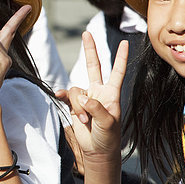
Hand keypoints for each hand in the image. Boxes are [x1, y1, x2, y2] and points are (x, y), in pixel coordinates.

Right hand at [67, 32, 126, 161]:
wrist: (96, 150)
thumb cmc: (108, 137)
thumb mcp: (108, 123)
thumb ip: (97, 108)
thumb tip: (84, 97)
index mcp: (111, 94)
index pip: (117, 71)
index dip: (121, 58)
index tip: (124, 43)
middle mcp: (98, 91)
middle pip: (93, 66)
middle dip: (89, 49)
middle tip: (86, 33)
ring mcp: (86, 97)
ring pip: (76, 90)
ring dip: (78, 105)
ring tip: (85, 120)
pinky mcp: (74, 105)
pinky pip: (66, 96)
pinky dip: (64, 97)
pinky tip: (59, 98)